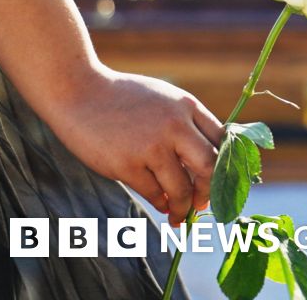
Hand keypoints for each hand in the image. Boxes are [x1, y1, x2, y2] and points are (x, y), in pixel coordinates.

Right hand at [42, 67, 222, 224]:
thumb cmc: (124, 98)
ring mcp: (151, 146)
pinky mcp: (126, 164)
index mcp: (187, 106)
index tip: (223, 181)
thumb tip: (210, 159)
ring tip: (180, 215)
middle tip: (203, 204)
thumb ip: (188, 121)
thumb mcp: (165, 98)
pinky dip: (161, 203)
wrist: (79, 91)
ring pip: (181, 188)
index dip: (227, 165)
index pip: (222, 141)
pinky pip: (153, 193)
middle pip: (208, 167)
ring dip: (183, 206)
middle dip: (209, 191)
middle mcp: (174, 125)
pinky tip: (161, 206)